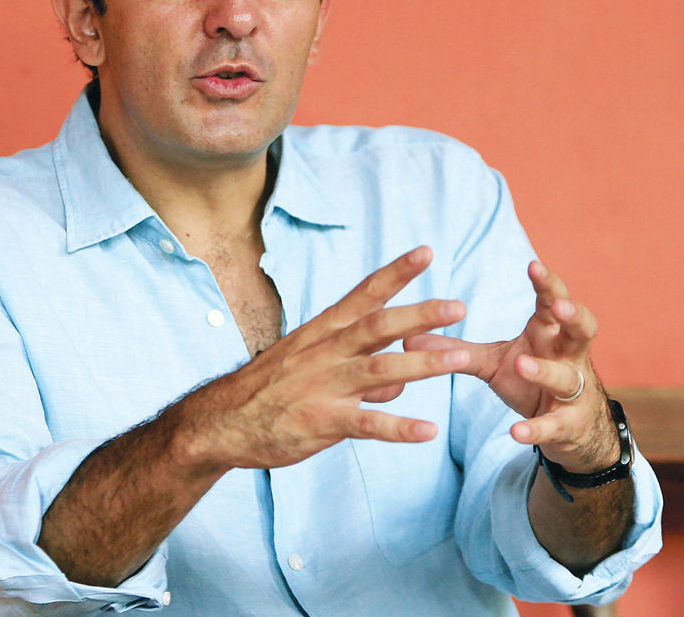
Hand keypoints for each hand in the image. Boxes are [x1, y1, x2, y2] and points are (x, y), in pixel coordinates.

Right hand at [179, 246, 469, 470]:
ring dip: (422, 364)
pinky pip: (366, 424)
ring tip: (461, 360)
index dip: (396, 273)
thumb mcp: (311, 363)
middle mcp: (326, 351)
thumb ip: (360, 368)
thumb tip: (400, 380)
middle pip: (378, 326)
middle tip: (458, 306)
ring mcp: (324, 385)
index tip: (426, 253)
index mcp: (324, 330)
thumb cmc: (271, 388)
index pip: (364, 293)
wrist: (223, 420)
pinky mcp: (321, 421)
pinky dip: (398, 427)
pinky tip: (428, 430)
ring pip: (380, 371)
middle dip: (420, 314)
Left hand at [403, 260, 617, 472]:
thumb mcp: (492, 360)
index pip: (554, 300)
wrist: (568, 428)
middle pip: (583, 328)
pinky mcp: (567, 425)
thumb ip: (456, 347)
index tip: (533, 265)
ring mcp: (573, 391)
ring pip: (567, 377)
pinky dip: (535, 428)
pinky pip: (554, 425)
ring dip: (546, 370)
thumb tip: (406, 338)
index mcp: (549, 332)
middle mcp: (568, 356)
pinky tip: (515, 432)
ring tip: (523, 365)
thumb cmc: (530, 379)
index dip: (547, 283)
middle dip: (573, 315)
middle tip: (557, 307)